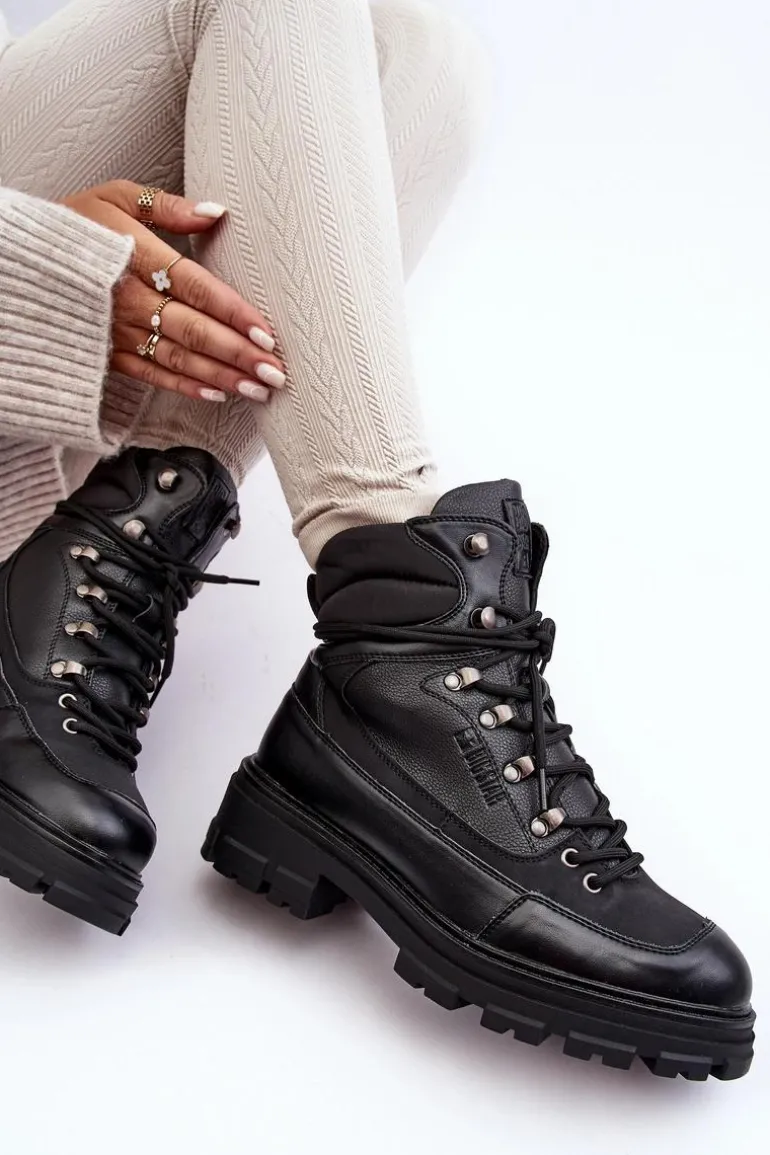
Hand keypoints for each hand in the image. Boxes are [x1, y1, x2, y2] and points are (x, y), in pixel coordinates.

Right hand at [62, 180, 285, 403]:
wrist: (18, 263)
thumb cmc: (73, 224)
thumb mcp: (113, 197)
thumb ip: (166, 206)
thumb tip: (217, 211)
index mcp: (133, 256)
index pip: (194, 287)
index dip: (232, 312)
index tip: (266, 332)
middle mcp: (126, 298)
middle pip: (192, 330)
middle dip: (238, 354)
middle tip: (276, 372)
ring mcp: (116, 331)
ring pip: (177, 359)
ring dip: (222, 377)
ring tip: (259, 389)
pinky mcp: (108, 354)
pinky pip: (151, 375)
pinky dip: (185, 387)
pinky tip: (219, 394)